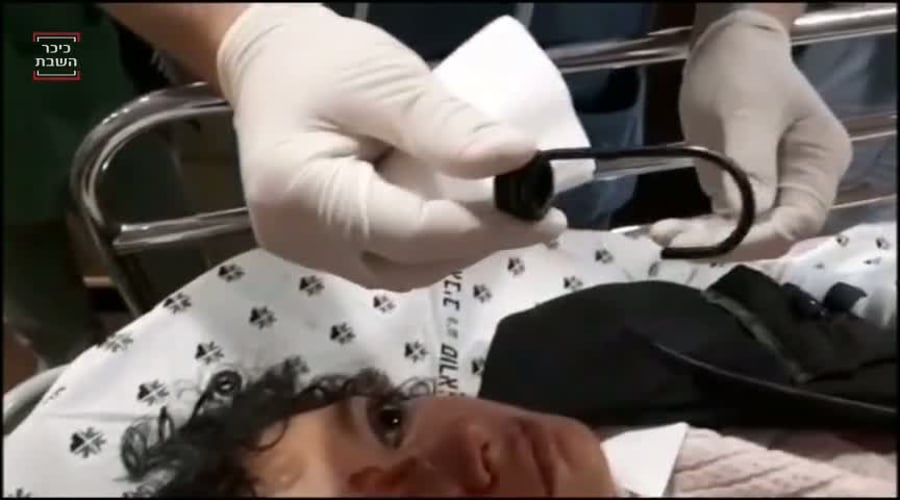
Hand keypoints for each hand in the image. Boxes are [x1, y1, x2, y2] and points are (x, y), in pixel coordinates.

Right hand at [217, 4, 565, 290]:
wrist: (270, 60)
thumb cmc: (323, 61)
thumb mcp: (390, 81)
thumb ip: (449, 128)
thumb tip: (521, 160)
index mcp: (305, 196)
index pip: (411, 234)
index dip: (485, 230)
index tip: (547, 217)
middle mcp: (299, 240)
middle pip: (407, 265)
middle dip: (475, 244)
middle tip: (532, 214)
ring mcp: (306, 250)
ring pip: (399, 272)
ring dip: (455, 248)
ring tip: (503, 215)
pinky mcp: (319, 246)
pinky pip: (385, 259)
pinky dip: (429, 243)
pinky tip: (459, 215)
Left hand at [650, 9, 851, 260]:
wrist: (725, 50)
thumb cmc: (743, 72)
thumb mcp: (747, 112)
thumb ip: (748, 165)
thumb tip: (742, 218)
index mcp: (820, 163)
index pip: (800, 219)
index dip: (760, 238)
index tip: (715, 242)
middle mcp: (803, 183)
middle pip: (774, 232)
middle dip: (727, 243)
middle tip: (674, 241)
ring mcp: (773, 188)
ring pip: (747, 233)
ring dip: (706, 241)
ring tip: (663, 236)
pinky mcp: (743, 189)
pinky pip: (727, 221)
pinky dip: (699, 230)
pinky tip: (667, 232)